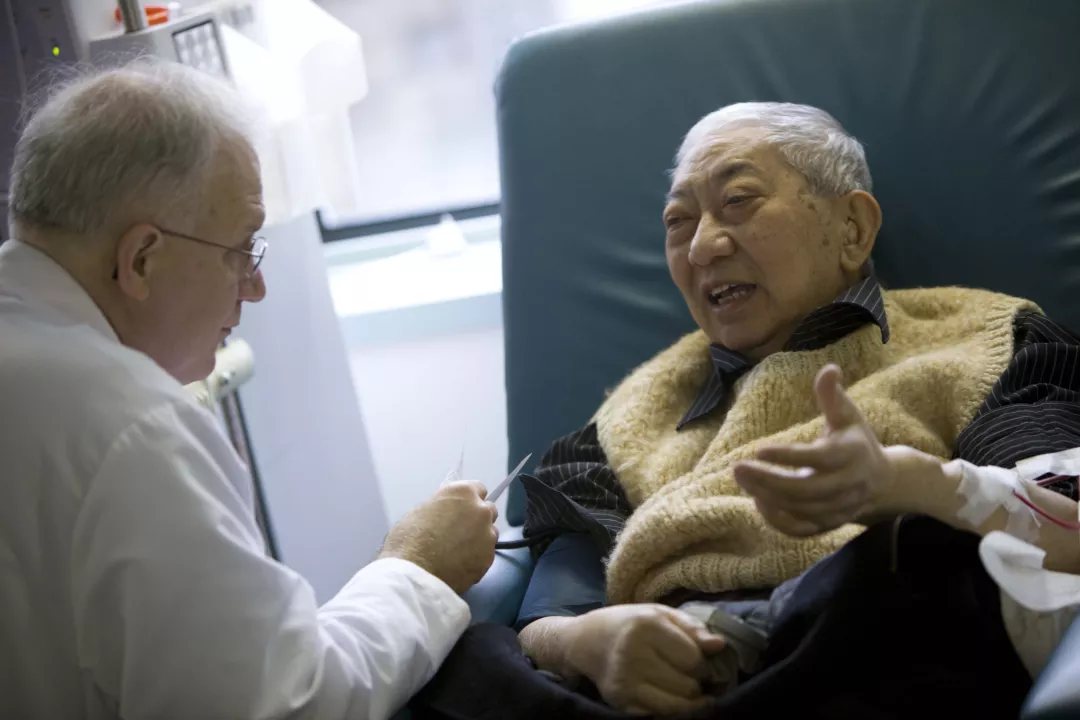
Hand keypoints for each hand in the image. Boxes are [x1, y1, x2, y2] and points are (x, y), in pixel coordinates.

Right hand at [379, 481, 497, 593]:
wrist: (415, 574)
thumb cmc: (409, 540)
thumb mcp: (420, 511)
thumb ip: (442, 507)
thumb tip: (446, 512)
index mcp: (462, 493)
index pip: (478, 488)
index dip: (469, 500)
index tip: (462, 509)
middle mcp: (480, 510)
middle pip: (488, 510)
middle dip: (478, 518)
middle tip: (460, 531)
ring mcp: (487, 535)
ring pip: (490, 533)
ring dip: (480, 538)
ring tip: (459, 551)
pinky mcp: (489, 558)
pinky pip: (486, 554)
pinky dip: (477, 557)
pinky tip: (460, 565)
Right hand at [565, 604, 726, 714]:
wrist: (585, 641)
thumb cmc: (629, 623)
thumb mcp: (659, 614)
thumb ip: (692, 627)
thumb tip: (720, 646)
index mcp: (646, 626)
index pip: (693, 658)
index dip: (702, 662)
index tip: (698, 660)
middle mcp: (633, 654)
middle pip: (687, 685)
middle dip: (696, 684)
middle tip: (690, 676)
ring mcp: (625, 681)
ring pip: (676, 706)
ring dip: (688, 702)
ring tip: (685, 690)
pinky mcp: (619, 701)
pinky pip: (659, 715)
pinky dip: (670, 710)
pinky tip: (667, 697)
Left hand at [733, 364, 893, 536]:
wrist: (883, 482)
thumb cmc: (857, 442)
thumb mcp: (849, 415)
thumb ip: (833, 395)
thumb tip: (829, 368)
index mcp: (851, 455)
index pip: (818, 459)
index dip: (788, 456)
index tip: (759, 450)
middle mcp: (846, 485)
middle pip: (805, 490)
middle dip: (768, 480)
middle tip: (737, 468)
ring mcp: (838, 509)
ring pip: (800, 509)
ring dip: (768, 497)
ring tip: (742, 478)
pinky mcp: (829, 525)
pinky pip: (801, 529)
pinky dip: (778, 520)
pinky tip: (758, 501)